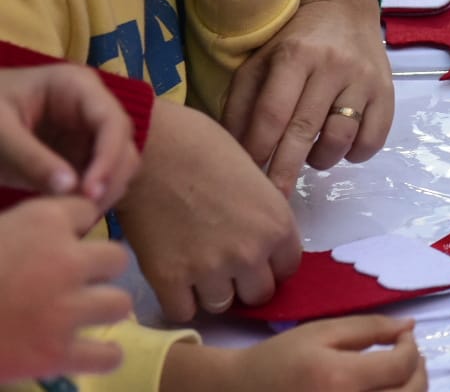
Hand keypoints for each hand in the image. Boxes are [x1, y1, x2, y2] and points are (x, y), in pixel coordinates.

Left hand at [0, 64, 139, 206]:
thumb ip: (31, 159)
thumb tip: (70, 190)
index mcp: (77, 87)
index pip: (111, 122)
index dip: (109, 157)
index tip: (91, 192)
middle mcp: (92, 108)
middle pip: (122, 144)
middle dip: (109, 178)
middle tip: (85, 211)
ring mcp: (88, 132)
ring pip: (117, 164)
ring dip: (104, 191)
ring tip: (76, 215)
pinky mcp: (79, 155)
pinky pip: (98, 178)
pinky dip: (91, 197)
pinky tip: (72, 213)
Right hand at [0, 197, 130, 381]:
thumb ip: (21, 228)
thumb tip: (45, 231)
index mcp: (42, 222)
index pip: (86, 210)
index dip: (71, 228)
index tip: (56, 242)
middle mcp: (65, 260)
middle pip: (116, 257)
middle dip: (95, 270)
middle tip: (68, 284)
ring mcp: (64, 309)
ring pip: (119, 303)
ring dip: (101, 309)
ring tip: (76, 316)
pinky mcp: (56, 354)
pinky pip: (107, 354)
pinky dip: (102, 355)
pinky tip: (89, 352)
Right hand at [117, 100, 300, 321]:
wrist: (151, 147)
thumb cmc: (202, 146)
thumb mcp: (254, 176)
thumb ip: (263, 215)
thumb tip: (261, 235)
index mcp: (277, 224)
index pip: (289, 268)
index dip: (271, 263)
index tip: (256, 257)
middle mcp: (250, 252)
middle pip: (259, 294)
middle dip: (244, 282)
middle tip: (225, 266)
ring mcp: (210, 269)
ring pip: (222, 305)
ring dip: (211, 291)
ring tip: (196, 268)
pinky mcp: (169, 279)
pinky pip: (182, 312)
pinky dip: (178, 300)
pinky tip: (173, 278)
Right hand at [163, 316, 425, 391]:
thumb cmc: (281, 359)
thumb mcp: (322, 332)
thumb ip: (369, 327)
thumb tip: (410, 327)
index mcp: (340, 378)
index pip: (401, 366)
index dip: (411, 348)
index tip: (403, 338)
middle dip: (417, 371)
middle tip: (408, 356)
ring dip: (411, 390)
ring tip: (399, 375)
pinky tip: (384, 391)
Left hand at [222, 0, 393, 193]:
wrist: (344, 9)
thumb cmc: (294, 41)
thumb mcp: (259, 62)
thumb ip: (242, 104)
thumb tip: (235, 153)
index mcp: (294, 55)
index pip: (272, 113)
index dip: (258, 149)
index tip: (246, 176)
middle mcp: (332, 66)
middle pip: (304, 130)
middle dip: (284, 171)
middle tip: (273, 200)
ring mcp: (363, 79)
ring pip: (341, 138)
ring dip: (320, 160)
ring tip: (311, 156)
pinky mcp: (387, 91)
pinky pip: (373, 139)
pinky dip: (355, 154)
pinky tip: (342, 147)